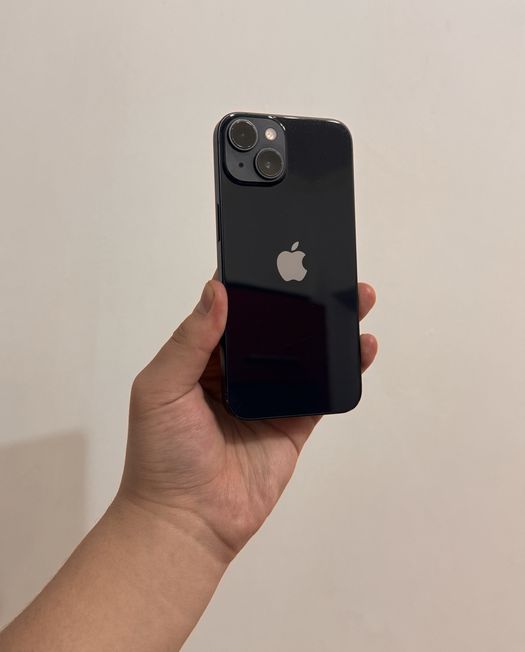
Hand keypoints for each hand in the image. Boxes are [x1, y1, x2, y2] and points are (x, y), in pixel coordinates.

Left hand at [119, 279, 376, 561]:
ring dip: (330, 327)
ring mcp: (269, 396)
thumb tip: (215, 290)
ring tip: (356, 299)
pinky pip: (322, 391)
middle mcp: (239, 371)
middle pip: (276, 326)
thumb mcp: (162, 388)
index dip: (254, 282)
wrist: (188, 520)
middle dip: (301, 298)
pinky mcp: (294, 423)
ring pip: (305, 353)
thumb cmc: (161, 454)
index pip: (233, 309)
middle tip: (327, 270)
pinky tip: (360, 348)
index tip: (277, 253)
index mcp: (203, 357)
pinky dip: (343, 368)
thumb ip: (190, 340)